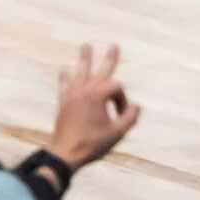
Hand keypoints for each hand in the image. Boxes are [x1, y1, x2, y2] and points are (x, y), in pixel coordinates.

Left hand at [49, 44, 141, 170]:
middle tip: (114, 45)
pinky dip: (65, 77)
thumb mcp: (118, 132)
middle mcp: (85, 90)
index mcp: (98, 95)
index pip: (117, 88)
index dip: (123, 100)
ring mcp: (72, 95)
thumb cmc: (93, 143)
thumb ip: (131, 117)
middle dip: (110, 58)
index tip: (121, 116)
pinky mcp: (63, 103)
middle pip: (101, 70)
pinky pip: (65, 85)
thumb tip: (135, 106)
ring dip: (85, 59)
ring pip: (80, 72)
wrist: (65, 154)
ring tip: (86, 46)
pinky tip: (64, 70)